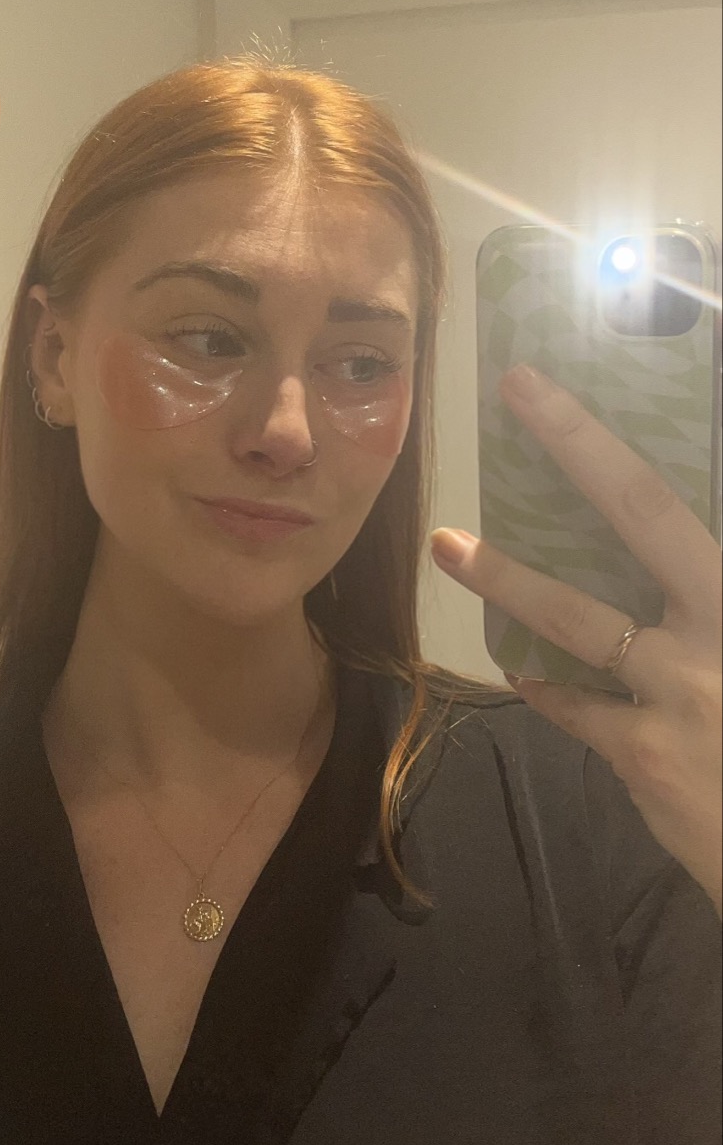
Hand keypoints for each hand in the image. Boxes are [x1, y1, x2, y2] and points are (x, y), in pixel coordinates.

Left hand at [431, 365, 722, 918]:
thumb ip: (708, 597)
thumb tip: (673, 562)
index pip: (680, 501)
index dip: (616, 439)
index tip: (563, 386)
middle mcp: (722, 626)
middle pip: (646, 515)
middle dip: (580, 444)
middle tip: (521, 389)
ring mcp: (682, 693)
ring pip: (579, 618)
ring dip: (509, 577)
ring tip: (448, 545)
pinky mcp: (647, 758)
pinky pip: (580, 711)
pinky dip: (550, 690)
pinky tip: (524, 672)